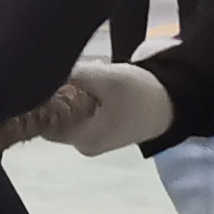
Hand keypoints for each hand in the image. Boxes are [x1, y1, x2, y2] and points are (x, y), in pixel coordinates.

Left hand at [13, 61, 173, 155]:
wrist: (175, 102)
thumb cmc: (140, 94)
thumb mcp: (105, 78)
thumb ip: (72, 75)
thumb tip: (42, 70)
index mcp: (82, 139)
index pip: (42, 123)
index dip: (38, 99)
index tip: (41, 76)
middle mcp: (82, 144)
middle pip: (53, 117)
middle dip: (55, 93)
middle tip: (68, 71)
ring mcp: (91, 138)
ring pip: (65, 113)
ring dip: (68, 92)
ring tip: (82, 74)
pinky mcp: (99, 128)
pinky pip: (78, 112)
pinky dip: (80, 96)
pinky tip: (90, 81)